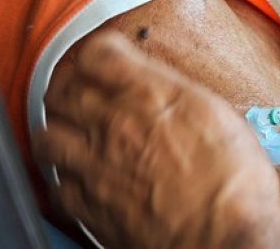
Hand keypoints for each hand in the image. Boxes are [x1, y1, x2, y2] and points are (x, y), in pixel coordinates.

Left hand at [36, 32, 279, 248]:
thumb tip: (168, 90)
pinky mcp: (87, 206)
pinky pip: (54, 182)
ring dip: (57, 126)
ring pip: (46, 133)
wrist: (219, 238)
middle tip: (86, 88)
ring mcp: (94, 166)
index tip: (111, 54)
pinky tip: (78, 173)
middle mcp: (114, 125)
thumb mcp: (220, 116)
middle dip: (73, 83)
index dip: (103, 50)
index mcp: (151, 95)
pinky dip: (62, 173)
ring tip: (72, 128)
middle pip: (64, 89)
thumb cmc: (233, 182)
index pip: (99, 53)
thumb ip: (181, 96)